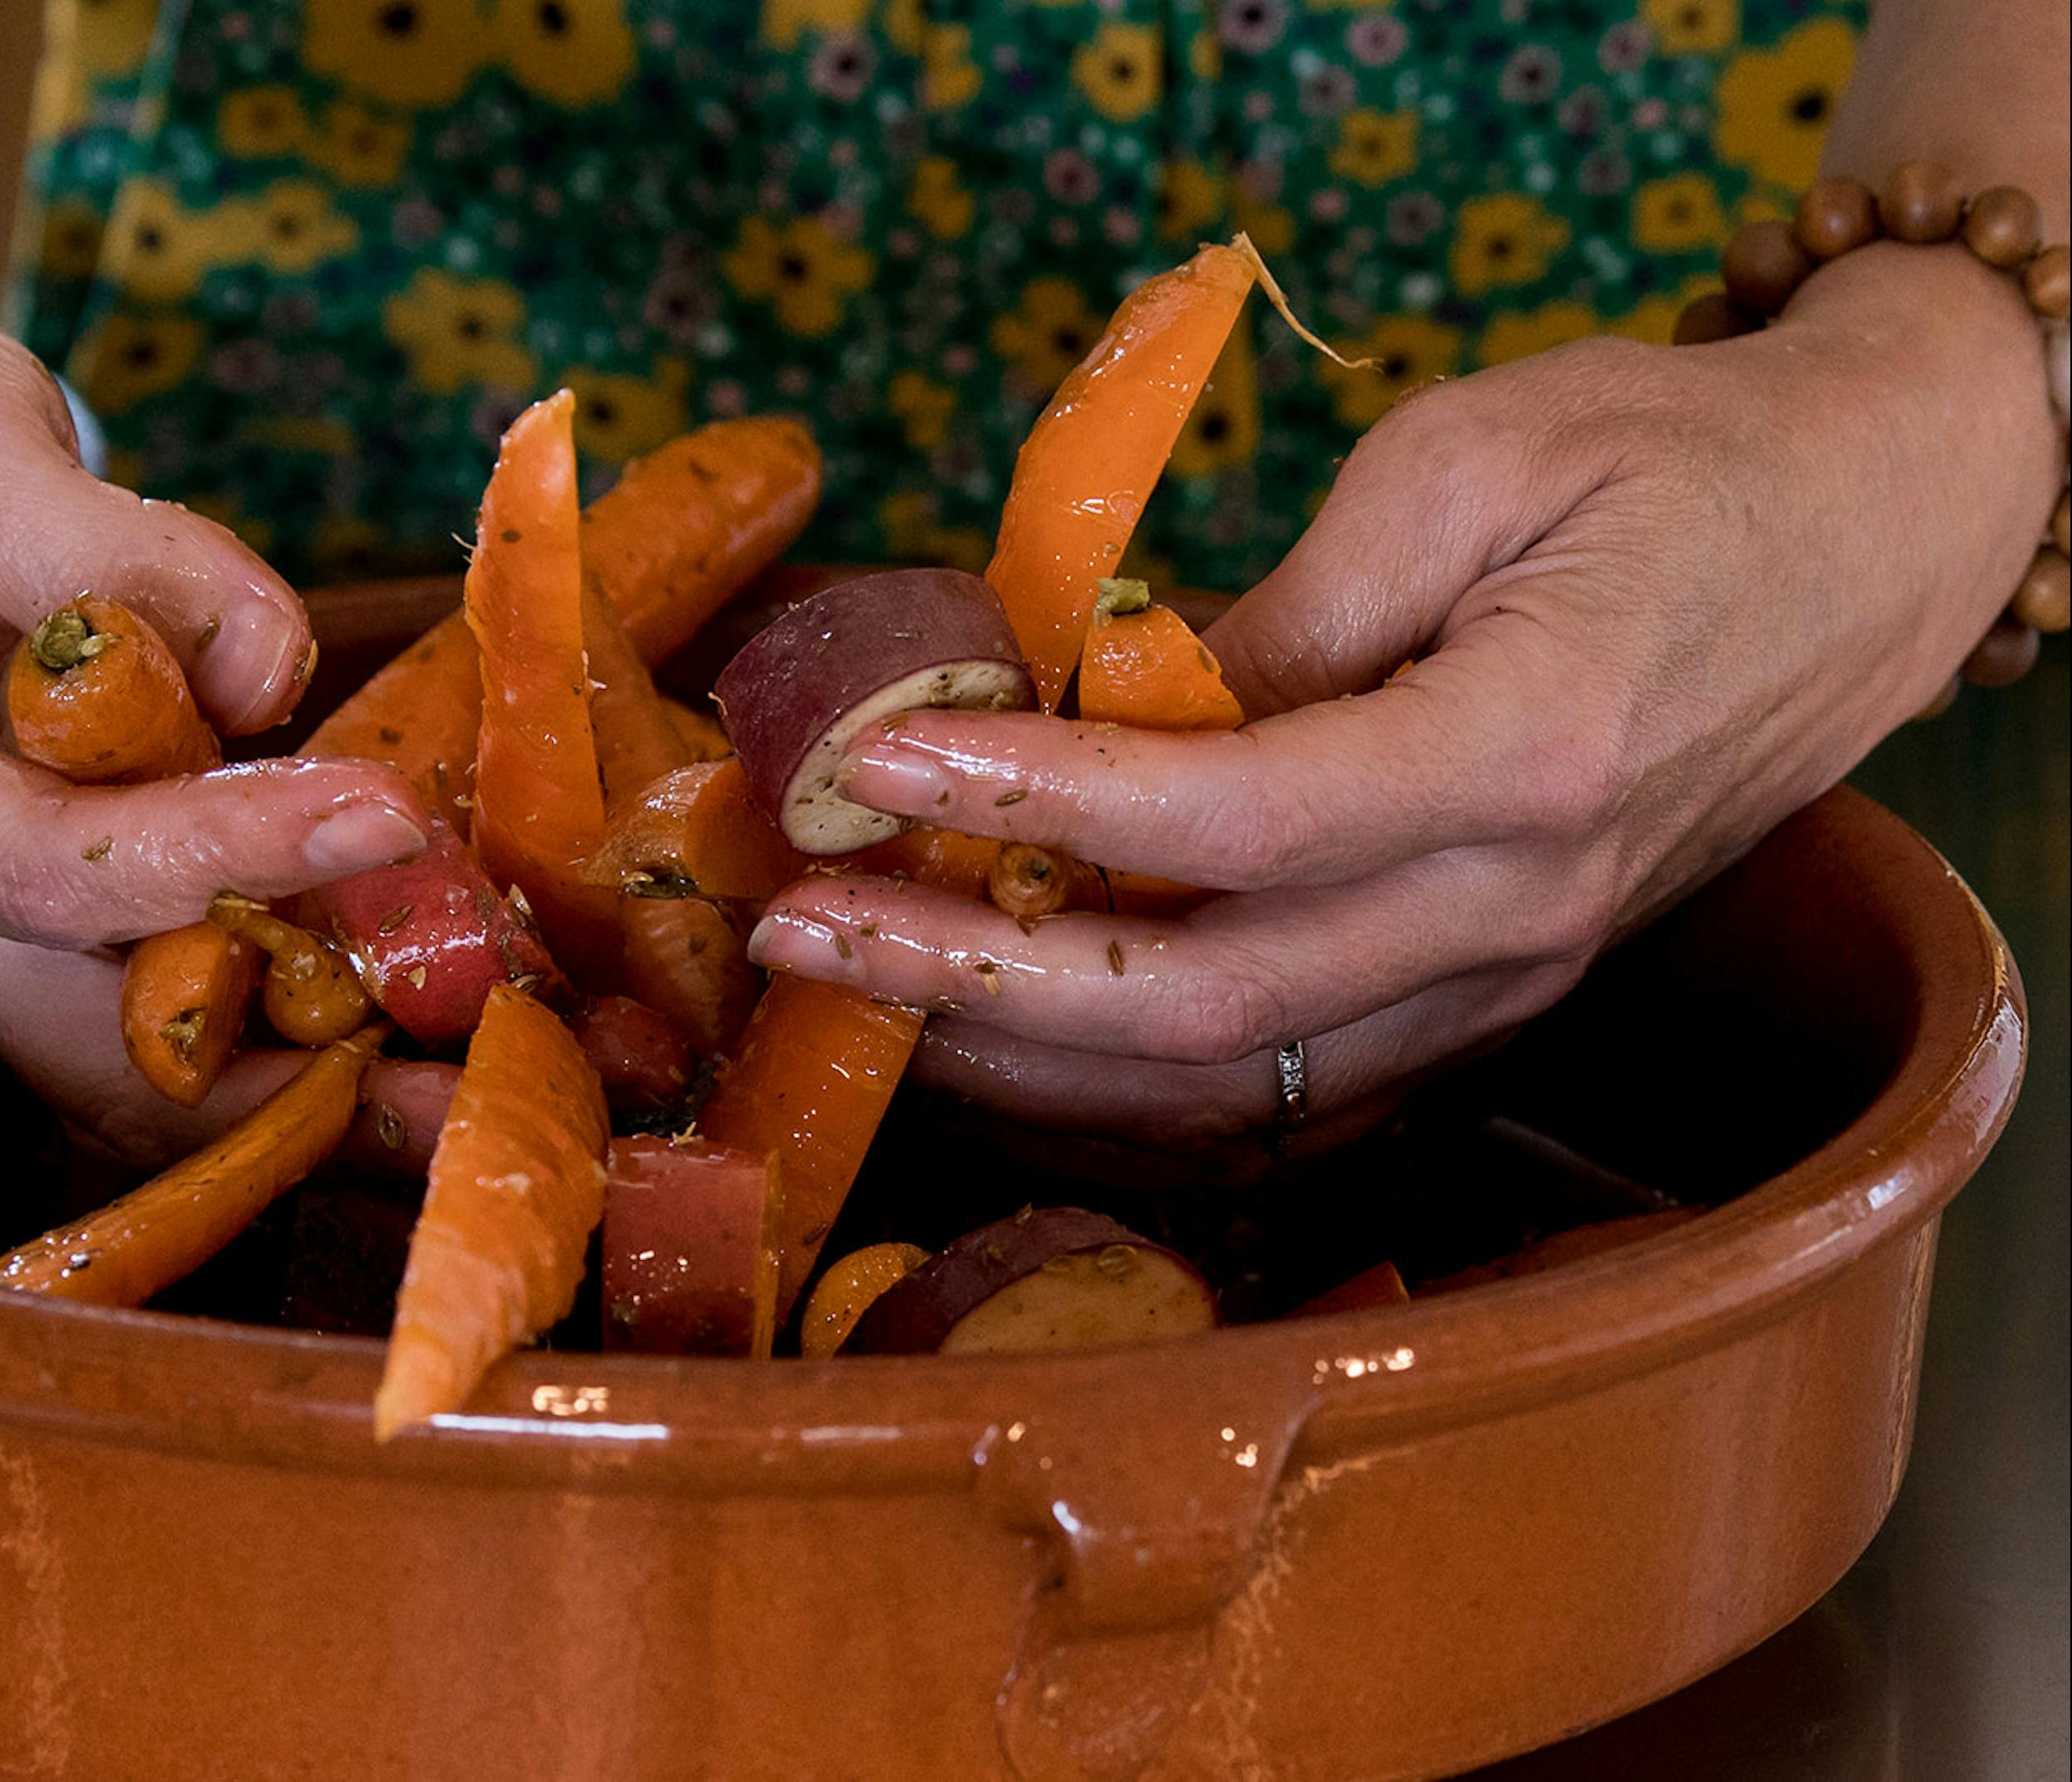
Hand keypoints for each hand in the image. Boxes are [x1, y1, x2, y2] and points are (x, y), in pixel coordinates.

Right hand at [0, 288, 427, 1159]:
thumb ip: (97, 540)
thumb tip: (260, 678)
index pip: (52, 868)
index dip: (221, 859)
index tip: (385, 817)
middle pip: (110, 1041)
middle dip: (291, 1083)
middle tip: (470, 1084)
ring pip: (163, 1067)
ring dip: (322, 1090)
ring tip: (477, 1087)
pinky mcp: (76, 926)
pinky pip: (193, 1019)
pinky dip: (309, 1035)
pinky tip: (434, 1025)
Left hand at [754, 245, 2059, 1153]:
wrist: (1860, 544)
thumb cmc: (1670, 462)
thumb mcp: (1469, 463)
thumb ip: (1281, 610)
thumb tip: (1091, 702)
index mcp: (1528, 752)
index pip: (1243, 818)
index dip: (1048, 801)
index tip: (890, 759)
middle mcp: (1515, 911)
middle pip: (1204, 1007)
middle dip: (976, 973)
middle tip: (811, 921)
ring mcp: (1503, 984)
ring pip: (1227, 1087)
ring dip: (1023, 1053)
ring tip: (862, 981)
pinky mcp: (1483, 1007)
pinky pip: (1282, 1099)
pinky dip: (1127, 1092)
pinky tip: (1000, 1040)